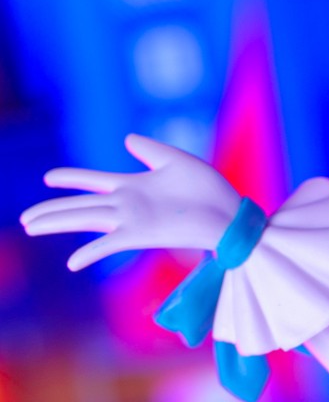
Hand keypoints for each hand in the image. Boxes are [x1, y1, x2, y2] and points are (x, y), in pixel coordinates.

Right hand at [20, 134, 240, 270]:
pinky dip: (90, 252)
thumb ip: (149, 150)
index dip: (71, 179)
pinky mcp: (143, 234)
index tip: (48, 178)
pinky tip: (73, 262)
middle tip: (25, 218)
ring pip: (85, 220)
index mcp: (134, 186)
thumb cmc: (210, 190)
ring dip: (57, 223)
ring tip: (31, 227)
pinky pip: (109, 244)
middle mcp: (128, 204)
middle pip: (80, 206)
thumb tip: (126, 139)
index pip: (93, 181)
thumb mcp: (176, 160)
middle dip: (52, 210)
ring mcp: (133, 220)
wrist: (231, 214)